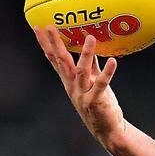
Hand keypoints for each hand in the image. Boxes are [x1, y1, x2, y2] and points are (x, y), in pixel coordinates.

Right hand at [34, 25, 124, 147]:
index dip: (46, 43)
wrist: (108, 128)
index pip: (54, 59)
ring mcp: (82, 94)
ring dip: (85, 54)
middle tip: (50, 27)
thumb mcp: (92, 80)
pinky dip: (107, 72)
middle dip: (55, 44)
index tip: (40, 28)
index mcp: (69, 80)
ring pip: (81, 71)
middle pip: (61, 62)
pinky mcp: (96, 101)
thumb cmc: (100, 102)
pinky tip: (113, 61)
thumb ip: (91, 64)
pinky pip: (101, 84)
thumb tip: (89, 44)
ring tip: (90, 37)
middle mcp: (72, 86)